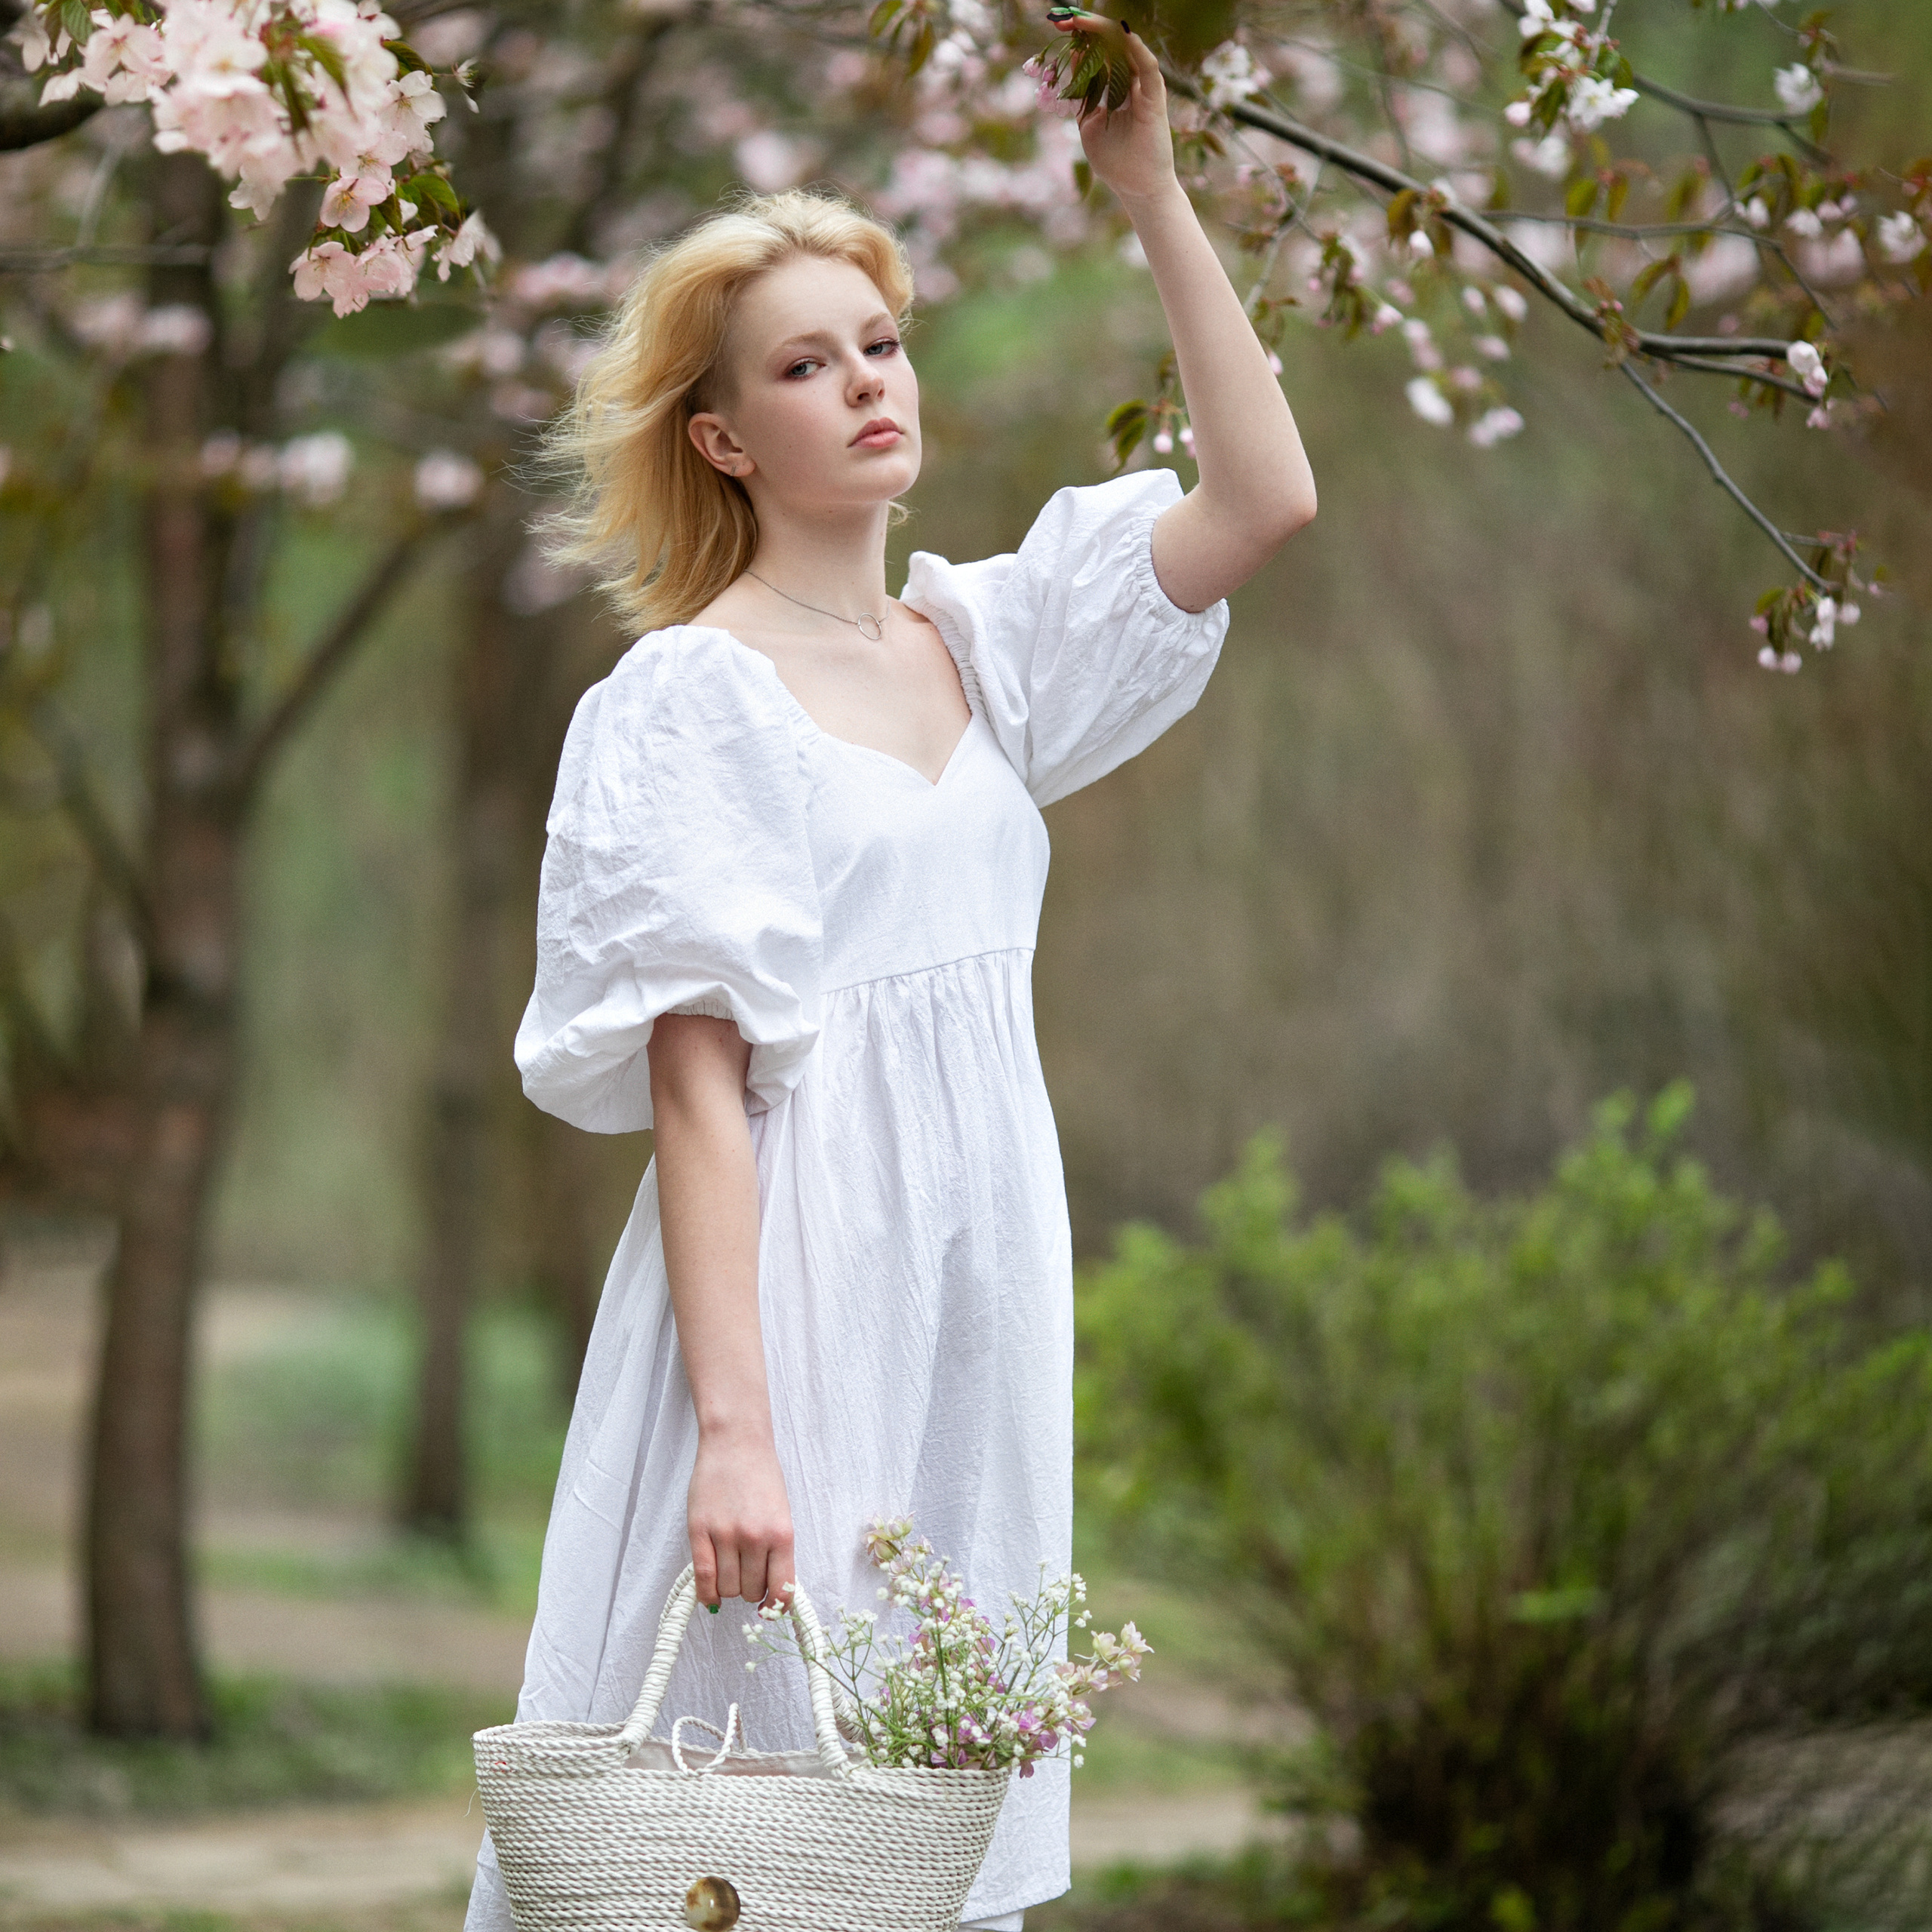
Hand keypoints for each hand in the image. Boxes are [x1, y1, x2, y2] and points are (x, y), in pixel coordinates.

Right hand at [687, 1423, 795, 1612]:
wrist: (736, 1442)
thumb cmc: (761, 1475)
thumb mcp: (780, 1513)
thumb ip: (776, 1550)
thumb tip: (771, 1590)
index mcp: (782, 1534)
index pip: (782, 1589)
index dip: (775, 1606)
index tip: (769, 1609)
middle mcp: (755, 1537)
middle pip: (751, 1591)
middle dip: (750, 1591)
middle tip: (747, 1577)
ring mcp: (725, 1534)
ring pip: (727, 1588)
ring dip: (729, 1589)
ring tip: (730, 1572)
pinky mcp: (699, 1530)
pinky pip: (702, 1577)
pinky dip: (707, 1594)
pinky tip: (710, 1597)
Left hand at [1077, 25, 1177, 207]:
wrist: (1138, 189)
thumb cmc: (1115, 162)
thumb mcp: (1088, 124)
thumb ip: (1082, 94)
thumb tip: (1073, 59)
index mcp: (1115, 87)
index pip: (1098, 54)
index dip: (1080, 39)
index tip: (1059, 27)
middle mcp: (1131, 82)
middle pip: (1111, 46)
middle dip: (1088, 30)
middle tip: (1066, 18)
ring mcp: (1144, 88)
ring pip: (1127, 49)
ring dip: (1105, 33)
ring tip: (1083, 22)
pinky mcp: (1155, 97)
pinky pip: (1146, 67)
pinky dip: (1136, 49)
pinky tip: (1122, 34)